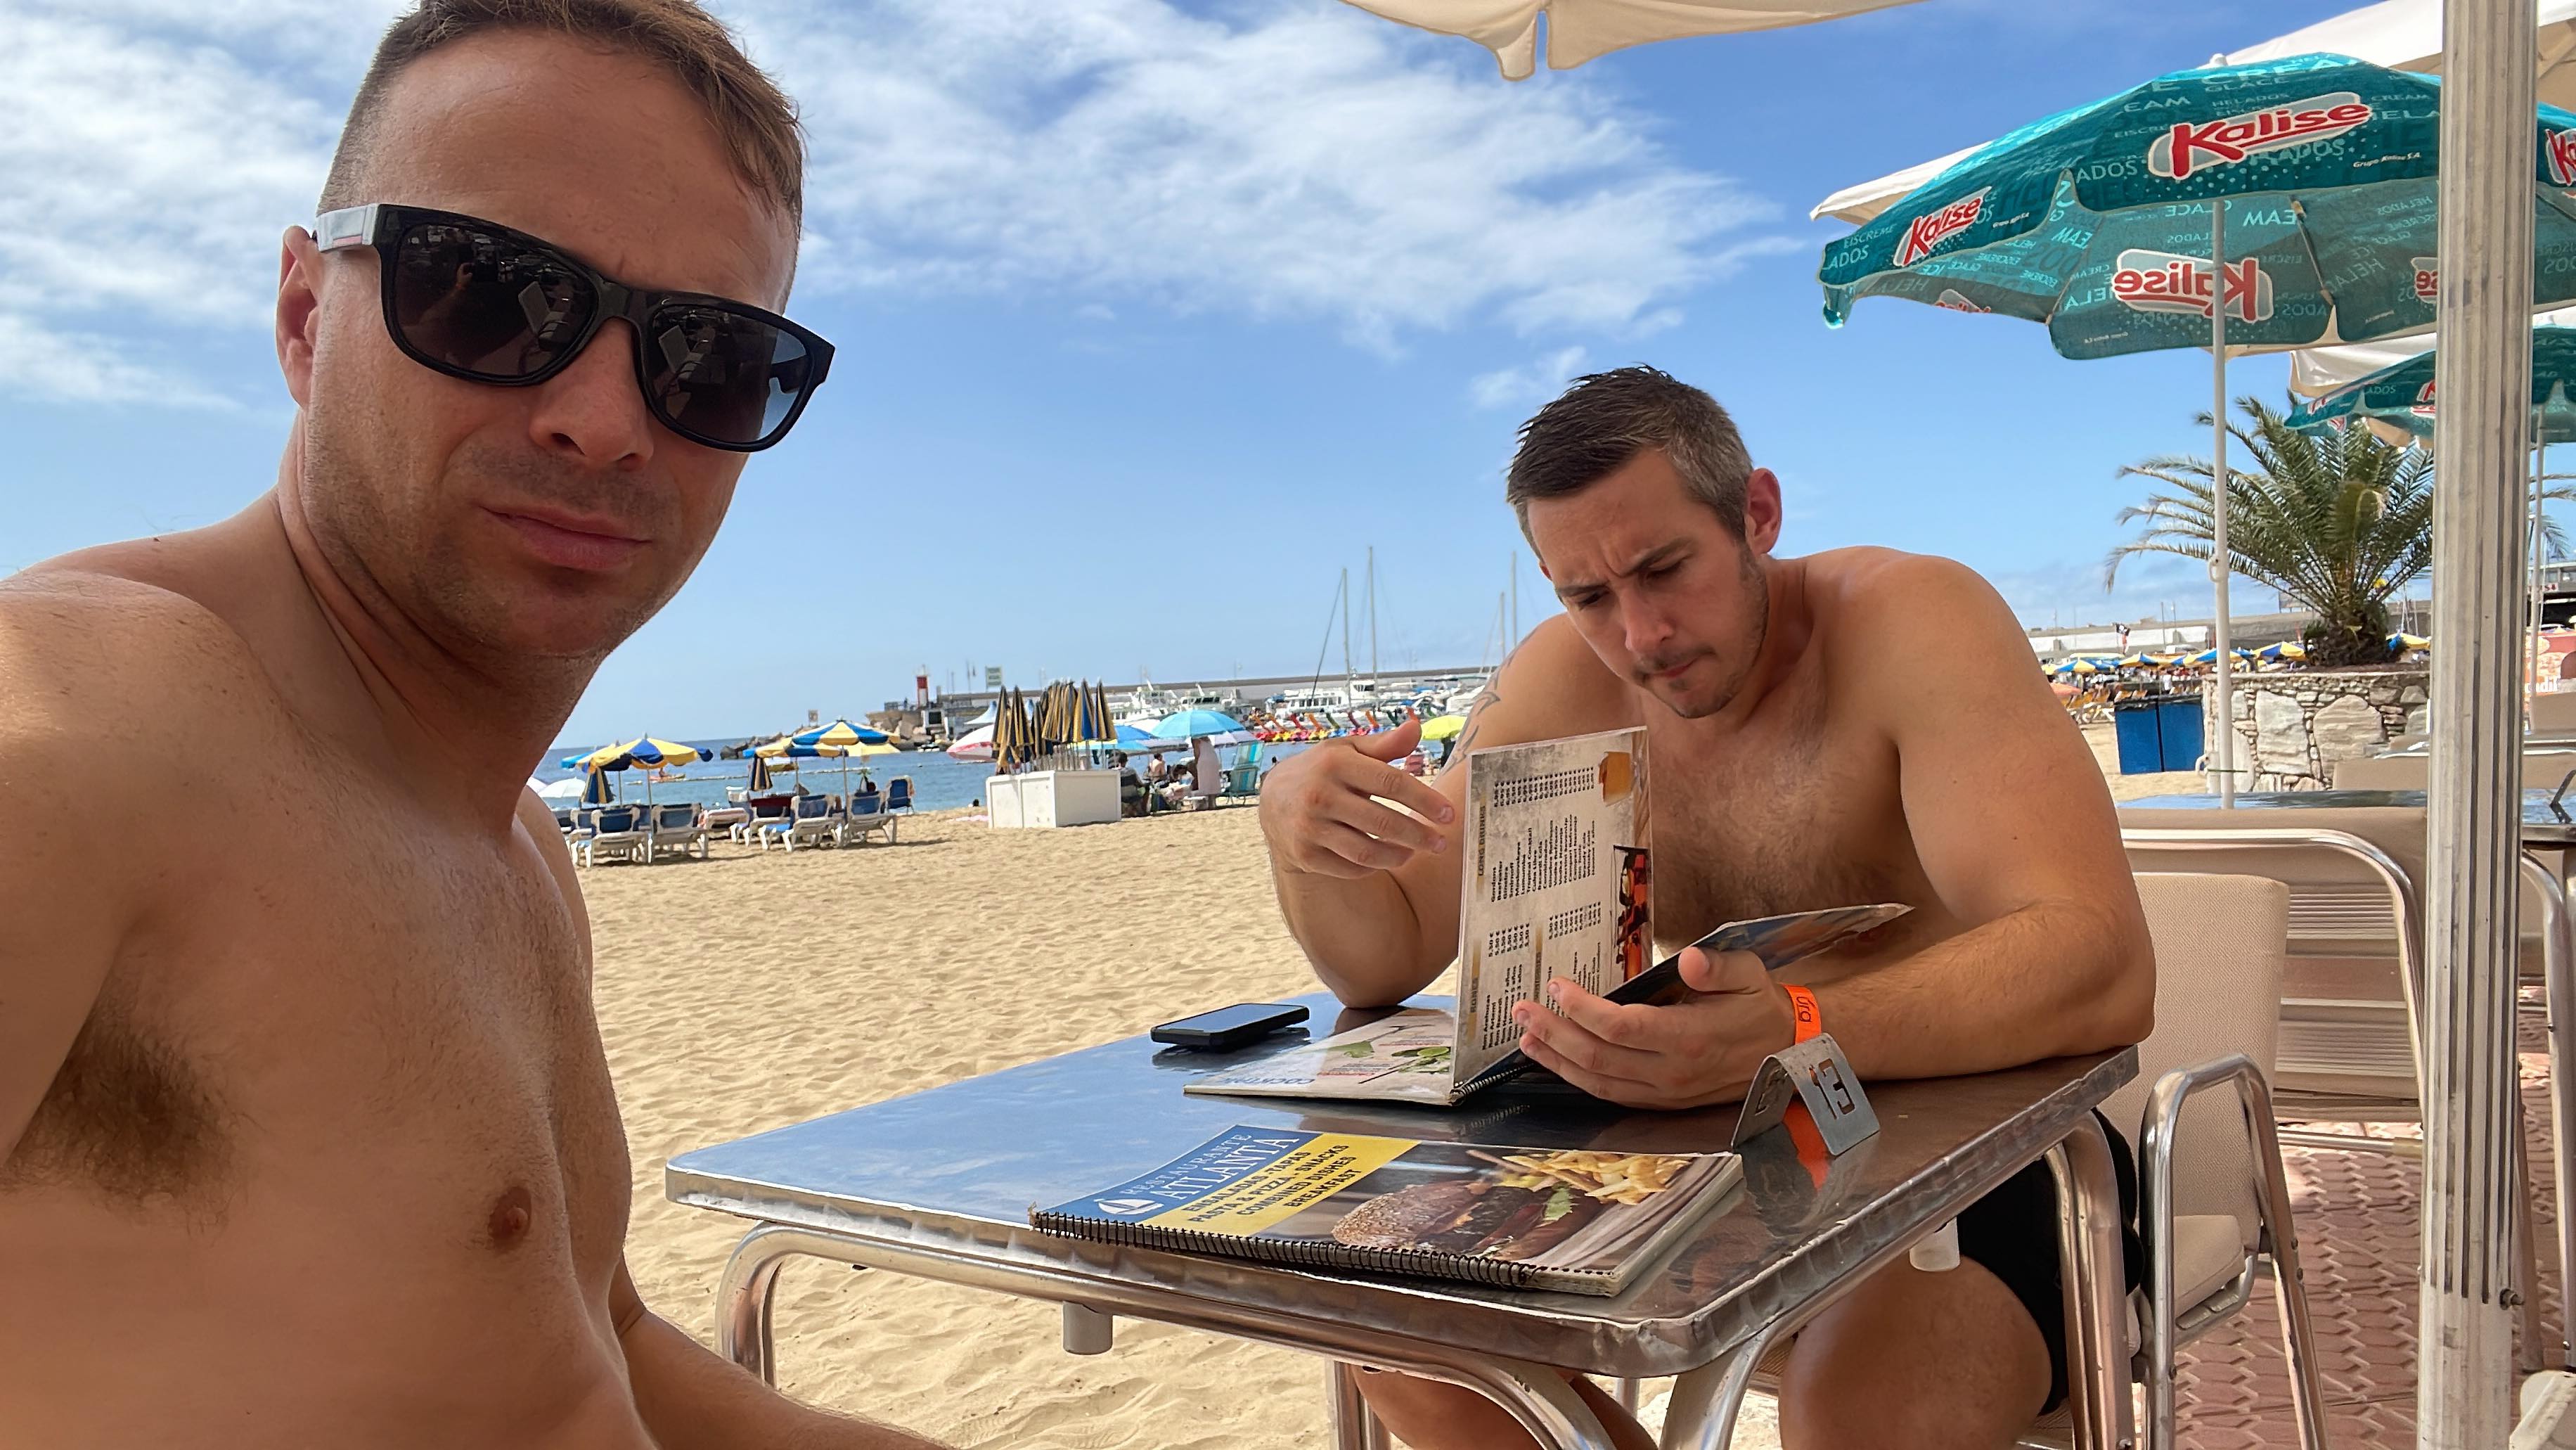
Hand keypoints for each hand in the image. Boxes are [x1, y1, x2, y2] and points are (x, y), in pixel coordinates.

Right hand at [1258, 719, 1455, 878]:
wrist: (1273, 800)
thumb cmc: (1322, 771)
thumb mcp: (1347, 751)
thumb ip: (1384, 744)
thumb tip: (1416, 727)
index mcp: (1335, 763)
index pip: (1390, 783)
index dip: (1424, 800)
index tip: (1448, 814)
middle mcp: (1320, 795)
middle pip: (1383, 822)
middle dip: (1419, 835)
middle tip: (1441, 843)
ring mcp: (1310, 828)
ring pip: (1367, 851)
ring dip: (1399, 855)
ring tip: (1414, 852)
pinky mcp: (1305, 855)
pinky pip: (1350, 868)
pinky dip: (1374, 866)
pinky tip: (1386, 858)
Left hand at [1511, 947, 1794, 1108]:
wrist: (1789, 1053)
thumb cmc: (1761, 1007)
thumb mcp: (1749, 975)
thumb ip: (1717, 967)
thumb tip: (1689, 959)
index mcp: (1690, 1038)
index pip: (1621, 1028)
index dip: (1583, 1009)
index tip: (1557, 984)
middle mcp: (1672, 1072)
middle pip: (1598, 1059)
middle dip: (1554, 1033)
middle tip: (1522, 1009)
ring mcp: (1665, 1093)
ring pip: (1598, 1083)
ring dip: (1557, 1060)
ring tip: (1525, 1037)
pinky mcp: (1662, 1102)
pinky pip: (1611, 1095)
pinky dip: (1578, 1079)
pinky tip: (1557, 1062)